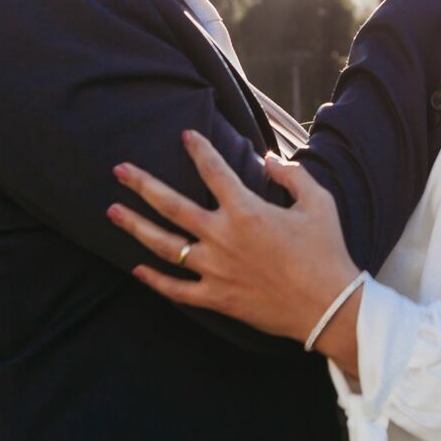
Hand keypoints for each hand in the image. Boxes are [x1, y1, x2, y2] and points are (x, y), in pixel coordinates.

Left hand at [108, 132, 359, 351]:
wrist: (328, 306)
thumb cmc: (326, 251)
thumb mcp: (319, 203)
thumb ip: (293, 175)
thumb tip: (269, 159)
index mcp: (247, 211)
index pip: (214, 171)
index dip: (198, 149)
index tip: (185, 135)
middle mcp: (223, 237)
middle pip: (171, 206)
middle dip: (142, 184)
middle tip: (119, 170)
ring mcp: (215, 270)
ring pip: (164, 246)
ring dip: (135, 227)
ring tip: (112, 211)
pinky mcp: (216, 298)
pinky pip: (176, 289)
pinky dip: (154, 280)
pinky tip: (136, 269)